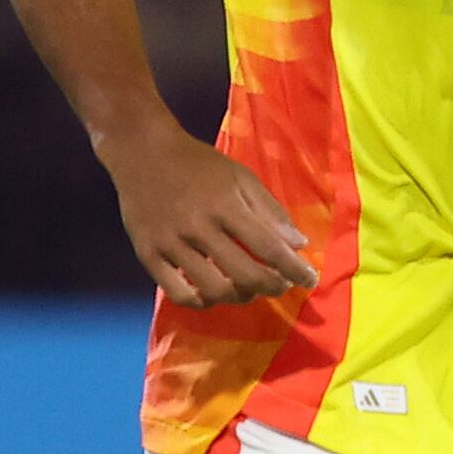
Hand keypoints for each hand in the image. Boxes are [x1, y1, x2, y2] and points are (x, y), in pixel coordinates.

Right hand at [107, 127, 315, 309]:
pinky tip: (213, 294)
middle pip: (246, 275)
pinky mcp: (147, 254)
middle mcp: (197, 228)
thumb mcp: (241, 177)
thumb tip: (299, 245)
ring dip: (240, 297)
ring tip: (248, 288)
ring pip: (213, 290)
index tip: (311, 279)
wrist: (142, 152)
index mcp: (226, 206)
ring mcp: (170, 243)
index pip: (270, 249)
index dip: (295, 270)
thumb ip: (270, 211)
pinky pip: (177, 293)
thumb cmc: (198, 164)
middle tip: (280, 285)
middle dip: (272, 287)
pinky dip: (201, 301)